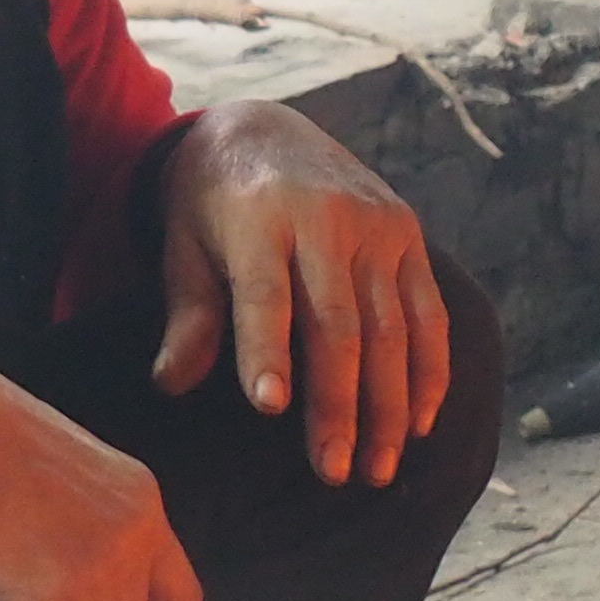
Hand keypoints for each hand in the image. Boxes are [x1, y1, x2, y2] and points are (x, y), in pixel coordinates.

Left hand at [155, 100, 455, 487]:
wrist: (266, 128)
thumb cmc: (213, 205)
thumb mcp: (183, 247)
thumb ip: (187, 315)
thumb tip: (171, 384)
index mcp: (259, 217)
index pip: (266, 294)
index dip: (268, 352)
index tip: (270, 408)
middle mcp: (326, 218)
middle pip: (338, 324)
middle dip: (339, 404)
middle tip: (334, 472)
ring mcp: (377, 226)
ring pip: (391, 329)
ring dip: (389, 406)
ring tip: (377, 469)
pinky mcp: (409, 235)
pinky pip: (428, 314)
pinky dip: (427, 372)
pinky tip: (417, 425)